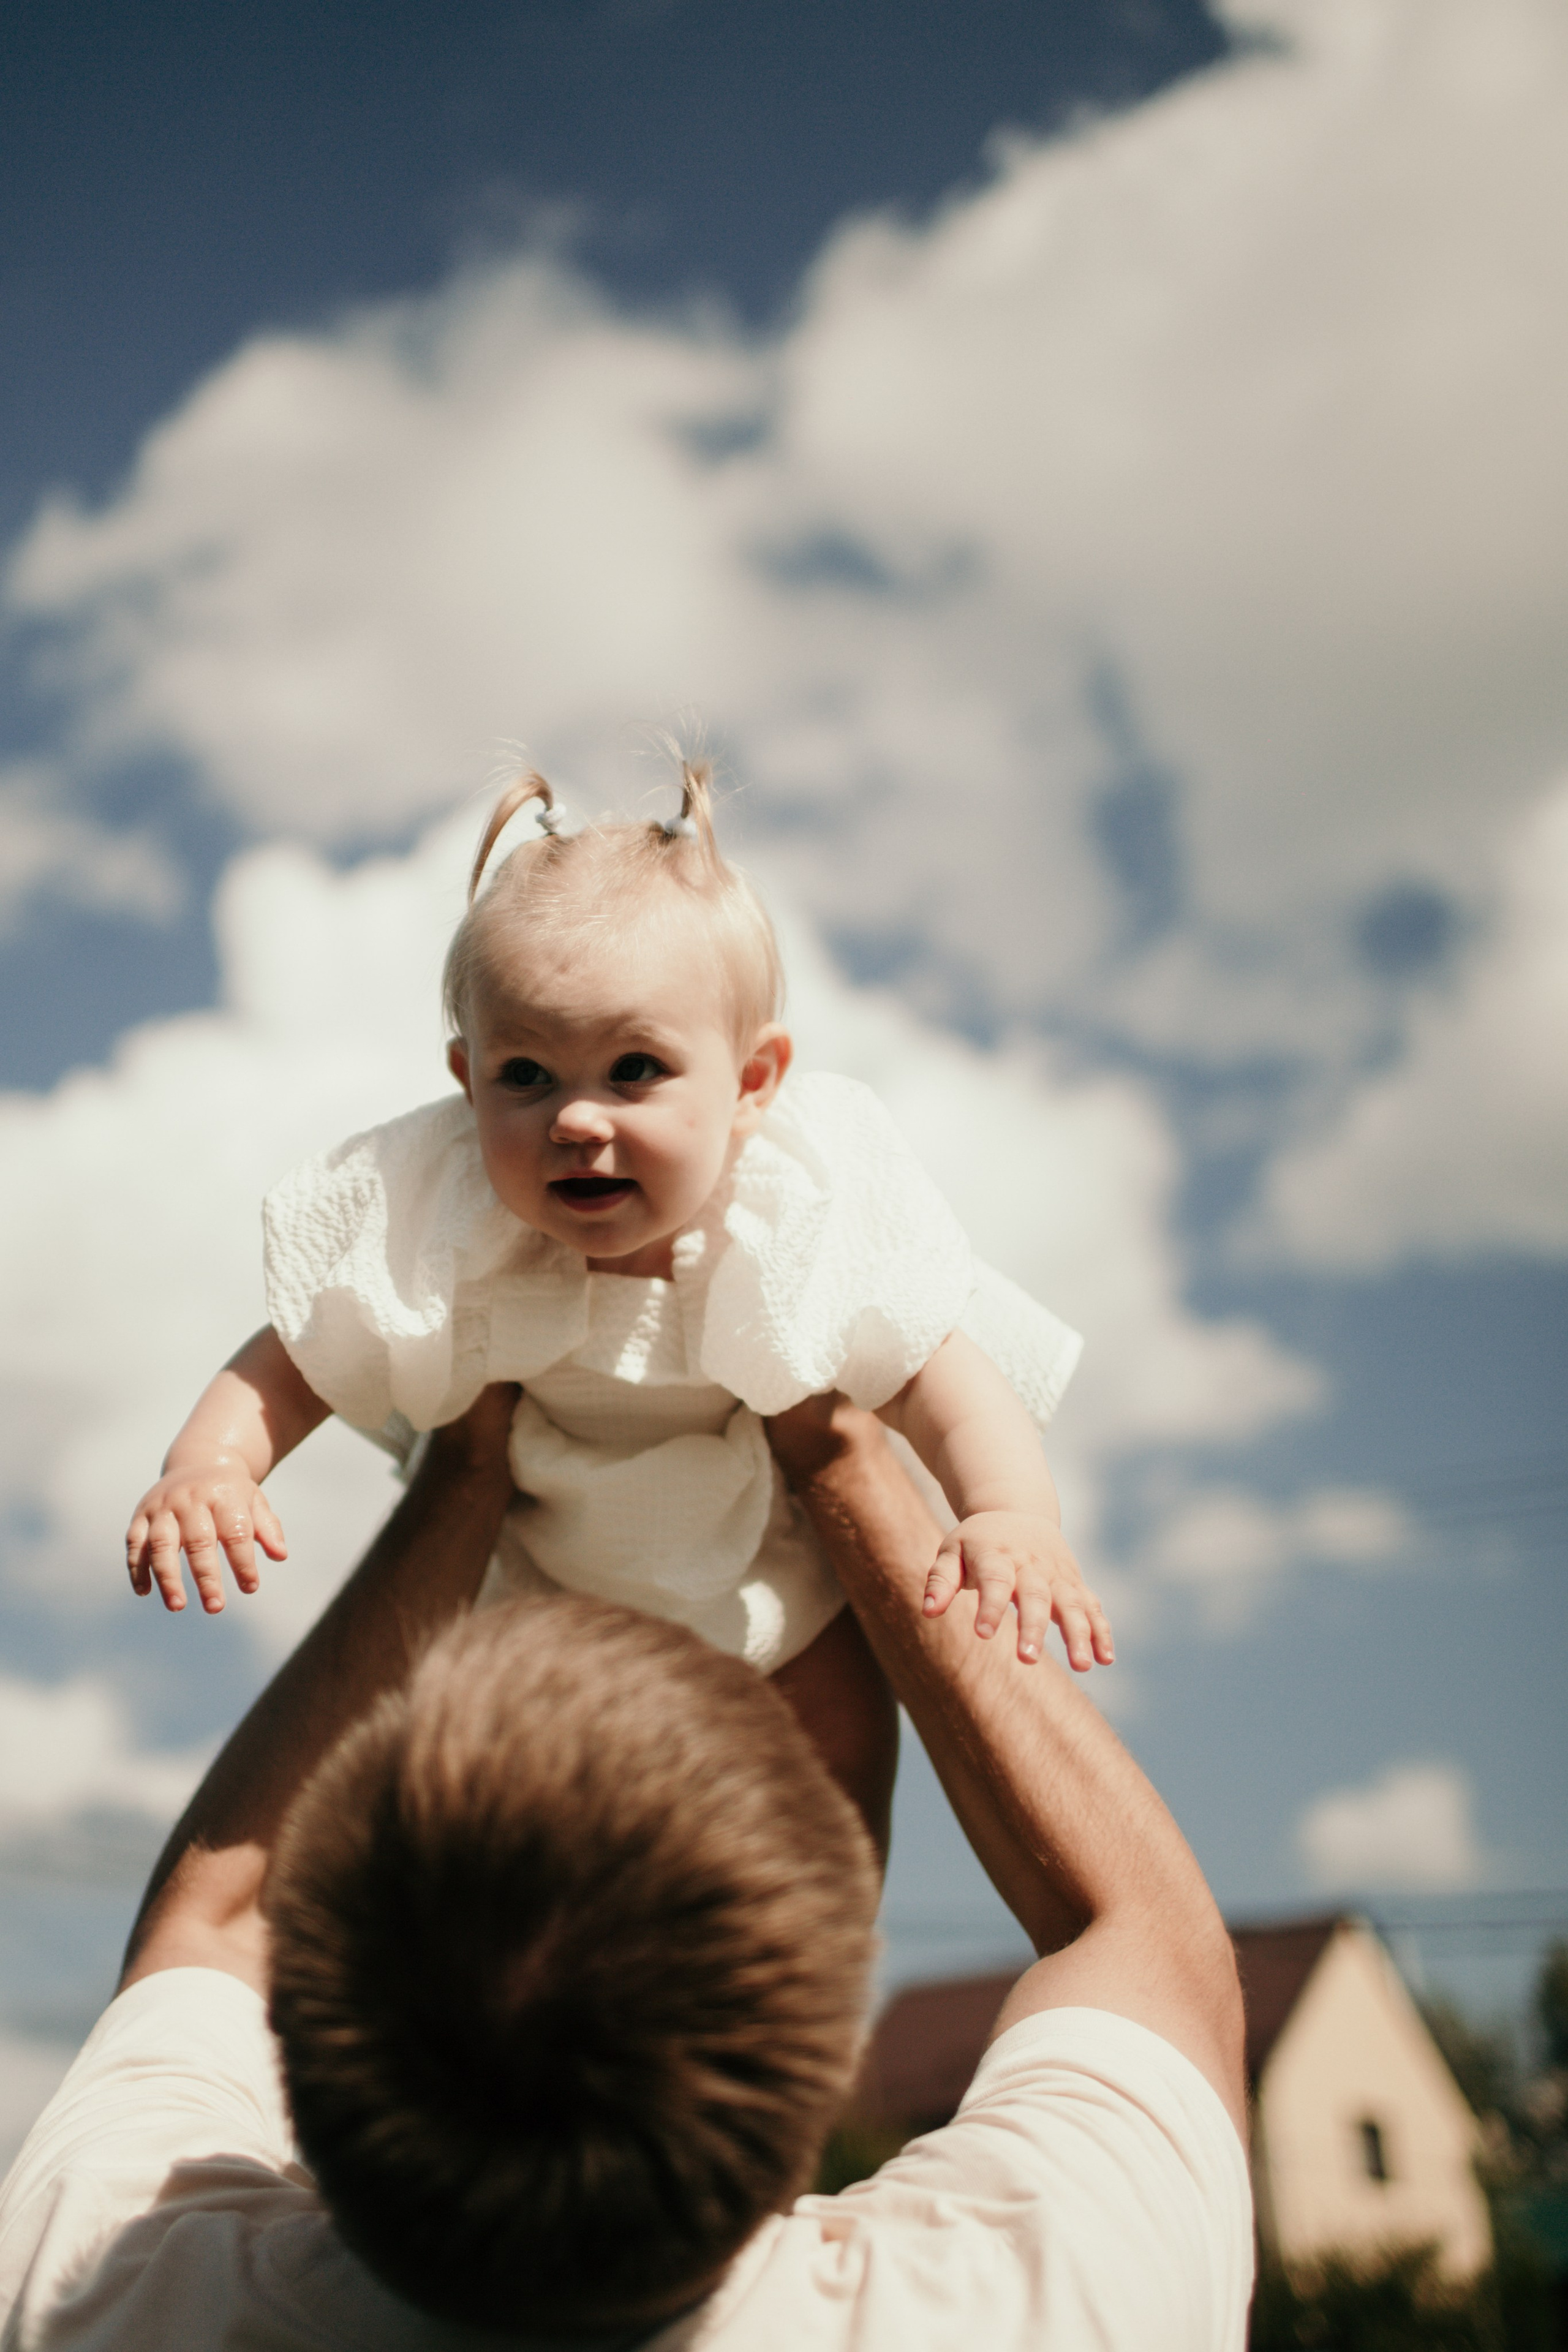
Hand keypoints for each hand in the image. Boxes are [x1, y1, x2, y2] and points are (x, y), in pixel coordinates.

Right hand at [127, 1462, 286, 1615]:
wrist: (198, 1461)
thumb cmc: (230, 1492)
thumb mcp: (254, 1501)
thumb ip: (268, 1528)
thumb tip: (280, 1555)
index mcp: (223, 1495)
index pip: (236, 1532)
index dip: (243, 1562)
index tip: (251, 1588)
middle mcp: (190, 1499)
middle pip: (198, 1541)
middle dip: (206, 1577)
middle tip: (215, 1608)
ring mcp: (162, 1507)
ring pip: (160, 1544)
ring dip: (167, 1577)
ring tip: (177, 1607)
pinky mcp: (141, 1515)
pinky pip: (135, 1544)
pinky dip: (137, 1569)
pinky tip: (145, 1592)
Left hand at [923, 1511, 1113, 1669]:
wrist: (1016, 1510)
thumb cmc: (977, 1541)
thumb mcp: (951, 1552)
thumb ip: (939, 1581)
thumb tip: (928, 1611)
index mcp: (996, 1555)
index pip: (994, 1580)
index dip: (990, 1606)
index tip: (983, 1634)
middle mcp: (1031, 1564)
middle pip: (1036, 1596)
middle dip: (1033, 1627)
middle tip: (1027, 1658)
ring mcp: (1057, 1574)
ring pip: (1072, 1603)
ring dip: (1079, 1634)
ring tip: (1083, 1666)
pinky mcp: (1074, 1583)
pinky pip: (1092, 1606)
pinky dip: (1101, 1631)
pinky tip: (1105, 1658)